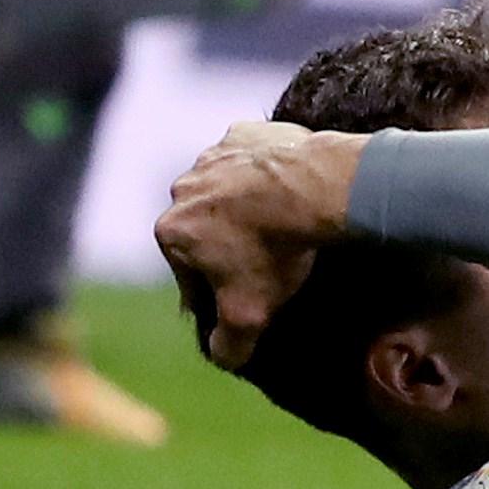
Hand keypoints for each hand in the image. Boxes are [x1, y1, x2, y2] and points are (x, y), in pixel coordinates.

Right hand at [155, 118, 360, 371]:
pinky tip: (292, 187)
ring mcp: (213, 154)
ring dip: (247, 206)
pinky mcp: (248, 132)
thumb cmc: (278, 251)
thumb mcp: (250, 314)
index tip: (246, 295)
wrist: (319, 189)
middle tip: (271, 256)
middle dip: (230, 245)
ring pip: (228, 191)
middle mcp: (182, 187)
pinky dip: (268, 170)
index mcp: (169, 230)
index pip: (189, 273)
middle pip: (206, 229)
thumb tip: (222, 357)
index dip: (216, 291)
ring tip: (285, 222)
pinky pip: (254, 157)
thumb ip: (227, 346)